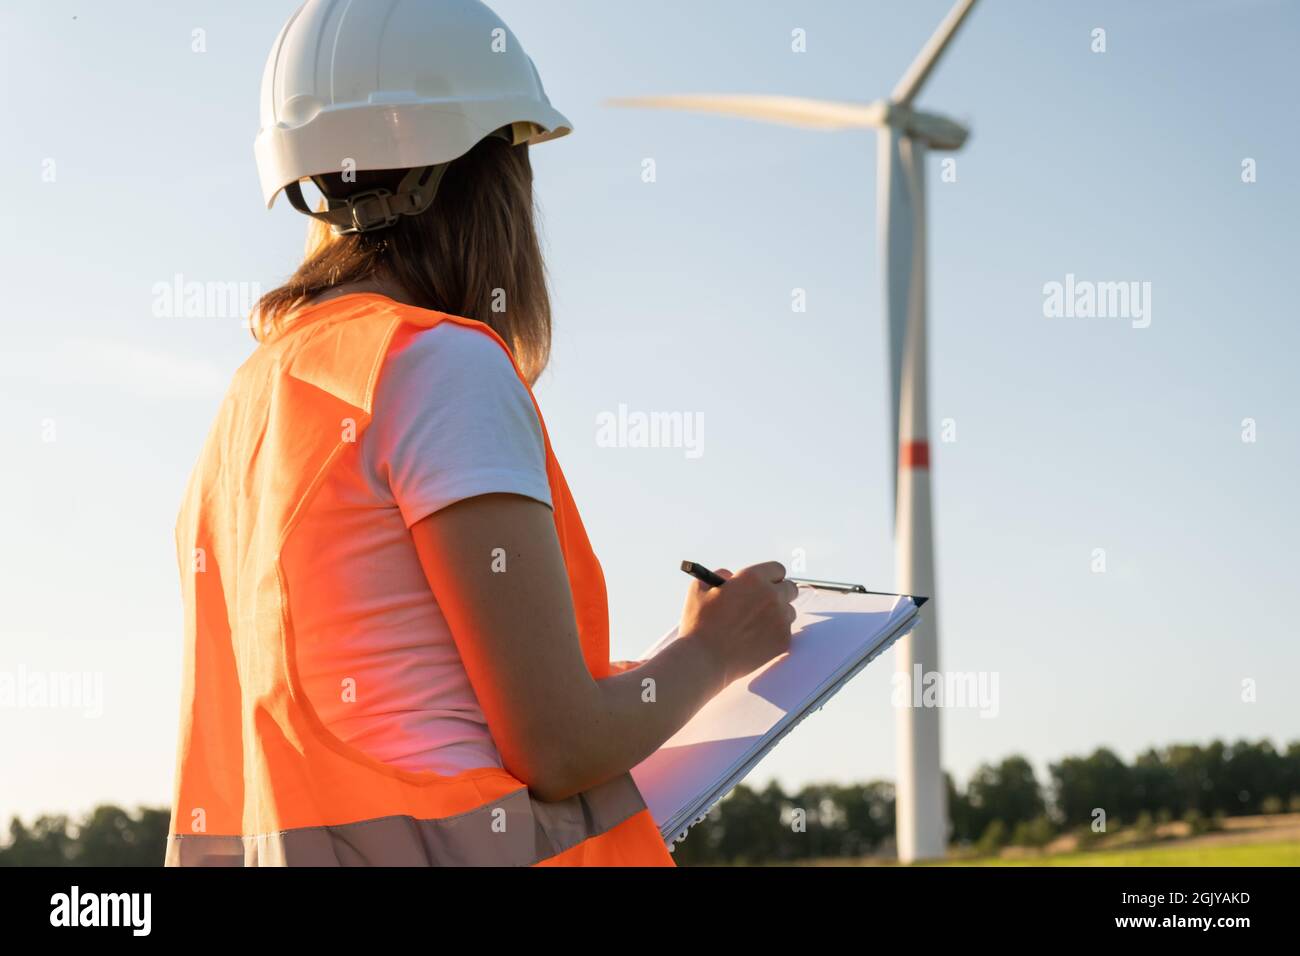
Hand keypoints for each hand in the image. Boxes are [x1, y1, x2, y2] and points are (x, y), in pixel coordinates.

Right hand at [677, 561, 797, 688]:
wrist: (705, 658)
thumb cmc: (699, 624)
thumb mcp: (700, 589)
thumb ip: (719, 576)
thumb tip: (730, 576)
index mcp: (752, 579)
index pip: (777, 569)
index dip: (770, 576)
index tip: (765, 583)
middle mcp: (771, 596)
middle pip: (790, 588)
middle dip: (778, 593)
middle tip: (764, 603)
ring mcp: (780, 619)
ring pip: (789, 611)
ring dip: (778, 614)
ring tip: (755, 625)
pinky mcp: (783, 640)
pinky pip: (785, 632)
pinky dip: (774, 634)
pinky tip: (755, 640)